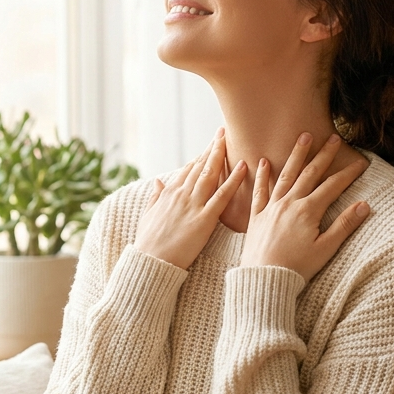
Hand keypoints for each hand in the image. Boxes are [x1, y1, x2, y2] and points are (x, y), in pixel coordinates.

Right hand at [134, 128, 247, 270]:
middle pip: (200, 166)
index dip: (200, 157)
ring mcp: (193, 205)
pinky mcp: (204, 219)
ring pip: (210, 174)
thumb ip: (156, 196)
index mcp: (169, 194)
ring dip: (221, 155)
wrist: (151, 261)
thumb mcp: (149, 215)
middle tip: (222, 132)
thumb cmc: (149, 242)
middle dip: (212, 148)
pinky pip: (222, 196)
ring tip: (230, 140)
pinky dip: (233, 180)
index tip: (210, 145)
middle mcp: (181, 194)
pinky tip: (243, 167)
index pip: (188, 170)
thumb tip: (157, 181)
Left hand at [239, 132, 370, 282]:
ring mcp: (271, 208)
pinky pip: (259, 191)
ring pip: (285, 175)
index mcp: (308, 211)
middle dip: (323, 155)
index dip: (348, 173)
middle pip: (310, 174)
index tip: (361, 162)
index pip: (333, 186)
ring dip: (296, 155)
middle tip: (333, 137)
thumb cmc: (296, 268)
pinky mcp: (257, 217)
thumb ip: (344, 225)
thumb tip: (364, 206)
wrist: (264, 279)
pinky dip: (261, 175)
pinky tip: (263, 161)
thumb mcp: (325, 249)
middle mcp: (289, 203)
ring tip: (303, 137)